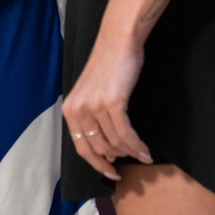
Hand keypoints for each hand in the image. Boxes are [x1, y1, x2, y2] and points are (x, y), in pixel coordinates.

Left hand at [63, 30, 153, 181]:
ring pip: (114, 143)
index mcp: (70, 109)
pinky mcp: (111, 103)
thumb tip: (107, 148)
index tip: (110, 173)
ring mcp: (93, 106)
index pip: (81, 147)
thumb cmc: (110, 65)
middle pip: (98, 148)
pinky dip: (136, 145)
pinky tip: (145, 150)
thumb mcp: (93, 93)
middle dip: (117, 158)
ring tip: (143, 155)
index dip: (97, 164)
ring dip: (131, 152)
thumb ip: (94, 118)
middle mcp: (77, 109)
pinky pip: (125, 134)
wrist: (118, 40)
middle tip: (133, 160)